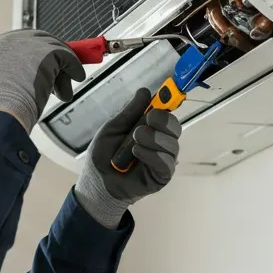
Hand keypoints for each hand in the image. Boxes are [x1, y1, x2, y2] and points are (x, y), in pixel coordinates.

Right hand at [0, 29, 85, 130]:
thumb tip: (34, 72)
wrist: (1, 115)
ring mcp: (29, 44)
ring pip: (55, 50)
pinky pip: (67, 56)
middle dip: (52, 59)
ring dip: (62, 71)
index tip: (47, 63)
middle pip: (41, 40)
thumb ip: (12, 71)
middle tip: (59, 74)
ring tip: (62, 91)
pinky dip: (74, 67)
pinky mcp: (47, 52)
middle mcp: (10, 39)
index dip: (37, 52)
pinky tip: (77, 76)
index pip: (22, 41)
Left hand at [73, 88, 181, 228]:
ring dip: (154, 138)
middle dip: (163, 120)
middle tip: (148, 119)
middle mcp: (161, 143)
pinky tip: (137, 152)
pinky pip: (165, 162)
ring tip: (135, 139)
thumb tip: (145, 91)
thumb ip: (130, 112)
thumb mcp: (113, 128)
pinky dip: (152, 154)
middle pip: (175, 127)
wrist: (97, 181)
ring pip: (172, 144)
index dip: (168, 104)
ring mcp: (164, 160)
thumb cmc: (104, 155)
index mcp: (151, 129)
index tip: (161, 98)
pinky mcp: (162, 177)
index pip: (167, 114)